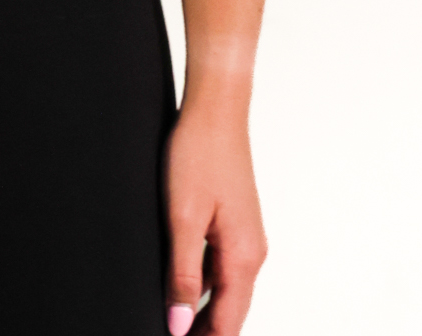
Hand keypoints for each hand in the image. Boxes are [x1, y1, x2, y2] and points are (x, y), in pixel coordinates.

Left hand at [163, 103, 266, 334]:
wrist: (216, 109)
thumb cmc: (199, 154)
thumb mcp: (182, 218)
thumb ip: (182, 274)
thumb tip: (179, 325)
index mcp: (243, 257)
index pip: (226, 323)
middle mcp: (252, 252)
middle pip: (230, 312)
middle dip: (203, 332)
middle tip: (170, 334)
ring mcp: (245, 237)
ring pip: (225, 291)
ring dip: (202, 311)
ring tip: (171, 319)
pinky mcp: (235, 223)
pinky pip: (221, 267)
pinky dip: (203, 284)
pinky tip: (180, 284)